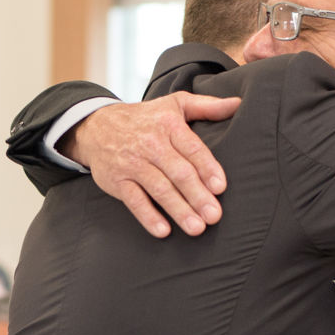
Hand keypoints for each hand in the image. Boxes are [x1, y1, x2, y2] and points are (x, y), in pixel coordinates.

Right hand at [66, 93, 238, 237]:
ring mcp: (132, 164)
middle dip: (197, 195)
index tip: (220, 187)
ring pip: (159, 189)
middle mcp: (150, 144)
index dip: (206, 168)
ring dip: (178, 210)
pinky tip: (164, 230)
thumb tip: (238, 103)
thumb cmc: (145, 118)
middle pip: (178, 172)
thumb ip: (207, 106)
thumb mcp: (175, 104)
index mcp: (168, 124)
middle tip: (214, 215)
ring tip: (196, 228)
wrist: (96, 126)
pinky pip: (134, 201)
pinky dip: (148, 216)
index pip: (191, 148)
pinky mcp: (117, 181)